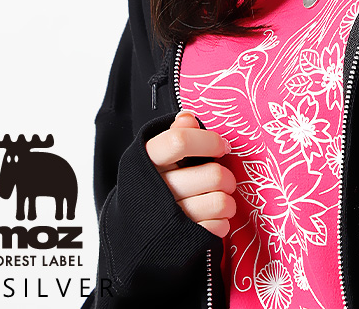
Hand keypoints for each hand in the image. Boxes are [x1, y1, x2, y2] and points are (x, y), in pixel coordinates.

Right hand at [145, 110, 236, 237]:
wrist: (130, 238)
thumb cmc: (152, 189)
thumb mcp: (156, 161)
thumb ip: (175, 136)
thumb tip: (187, 118)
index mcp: (147, 163)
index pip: (179, 141)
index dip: (209, 141)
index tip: (222, 146)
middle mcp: (156, 189)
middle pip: (213, 174)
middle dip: (227, 177)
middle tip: (224, 180)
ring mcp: (167, 217)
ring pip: (220, 201)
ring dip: (228, 201)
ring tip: (220, 200)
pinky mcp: (181, 241)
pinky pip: (218, 226)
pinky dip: (222, 222)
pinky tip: (213, 219)